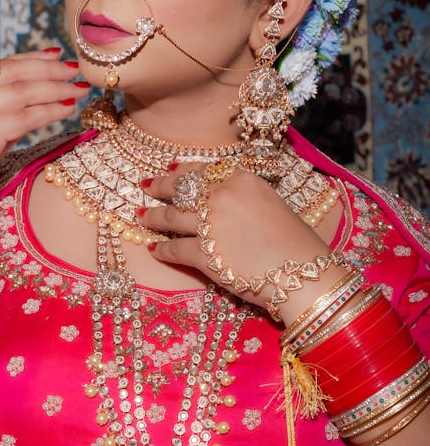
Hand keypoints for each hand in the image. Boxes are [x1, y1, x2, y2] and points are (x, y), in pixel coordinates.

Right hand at [0, 50, 89, 234]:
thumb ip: (1, 123)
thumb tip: (33, 112)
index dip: (30, 58)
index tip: (55, 54)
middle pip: (12, 72)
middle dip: (48, 68)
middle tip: (75, 70)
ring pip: (21, 91)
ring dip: (55, 88)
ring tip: (79, 89)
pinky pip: (22, 118)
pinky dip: (48, 112)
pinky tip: (66, 111)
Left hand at [138, 164, 342, 318]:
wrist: (305, 275)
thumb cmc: (297, 243)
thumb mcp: (271, 203)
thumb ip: (242, 196)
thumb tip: (217, 199)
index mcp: (241, 178)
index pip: (202, 170)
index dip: (181, 171)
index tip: (169, 170)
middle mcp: (222, 195)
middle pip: (181, 188)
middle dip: (159, 187)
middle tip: (145, 188)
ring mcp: (210, 223)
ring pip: (171, 216)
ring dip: (153, 217)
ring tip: (142, 217)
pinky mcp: (204, 254)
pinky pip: (174, 248)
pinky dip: (162, 249)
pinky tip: (154, 249)